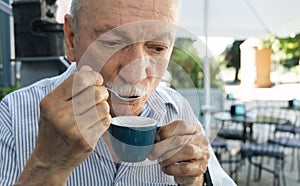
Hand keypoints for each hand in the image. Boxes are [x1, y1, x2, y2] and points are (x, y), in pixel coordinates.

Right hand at [16, 66, 110, 184]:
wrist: (50, 160)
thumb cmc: (52, 130)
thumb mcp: (52, 106)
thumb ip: (69, 87)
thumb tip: (88, 69)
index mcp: (50, 102)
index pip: (80, 79)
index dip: (94, 77)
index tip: (96, 80)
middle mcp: (61, 115)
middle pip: (96, 92)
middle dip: (101, 92)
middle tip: (97, 98)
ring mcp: (74, 129)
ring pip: (104, 106)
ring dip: (103, 108)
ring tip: (94, 113)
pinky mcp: (86, 140)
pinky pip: (106, 121)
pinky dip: (104, 120)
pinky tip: (94, 124)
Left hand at [149, 120, 209, 185]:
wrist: (189, 170)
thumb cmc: (179, 150)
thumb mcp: (174, 139)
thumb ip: (166, 135)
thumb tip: (154, 138)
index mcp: (194, 128)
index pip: (181, 125)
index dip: (166, 131)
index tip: (155, 138)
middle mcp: (201, 139)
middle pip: (181, 140)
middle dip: (162, 147)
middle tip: (152, 153)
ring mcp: (203, 154)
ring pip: (186, 152)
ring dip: (168, 157)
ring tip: (160, 161)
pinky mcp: (201, 168)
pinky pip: (186, 168)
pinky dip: (172, 169)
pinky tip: (166, 168)